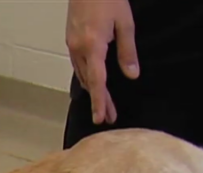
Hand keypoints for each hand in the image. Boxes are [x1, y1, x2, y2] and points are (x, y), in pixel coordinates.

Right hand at [65, 0, 139, 124]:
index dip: (100, 101)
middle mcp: (79, 49)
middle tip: (107, 117)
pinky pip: (78, 65)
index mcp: (93, 46)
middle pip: (90, 82)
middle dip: (98, 100)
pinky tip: (93, 81)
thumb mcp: (125, 23)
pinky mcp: (71, 40)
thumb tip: (132, 75)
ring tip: (103, 103)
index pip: (97, 81)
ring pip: (82, 75)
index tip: (100, 117)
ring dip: (93, 90)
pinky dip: (87, 77)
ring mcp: (72, 45)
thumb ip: (127, 51)